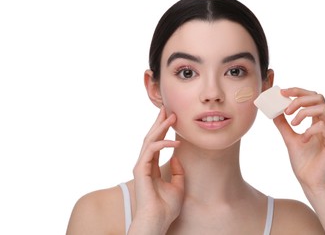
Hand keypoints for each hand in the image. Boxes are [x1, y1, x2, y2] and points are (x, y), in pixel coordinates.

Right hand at [131, 106, 183, 233]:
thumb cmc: (166, 207)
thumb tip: (177, 157)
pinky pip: (152, 150)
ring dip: (161, 127)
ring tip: (171, 116)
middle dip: (159, 122)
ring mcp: (141, 165)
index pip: (156, 143)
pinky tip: (175, 142)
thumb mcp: (178, 186)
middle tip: (167, 108)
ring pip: (150, 140)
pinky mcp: (140, 169)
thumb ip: (177, 172)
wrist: (157, 220)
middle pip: (151, 137)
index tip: (170, 117)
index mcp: (151, 166)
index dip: (162, 129)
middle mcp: (144, 163)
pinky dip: (163, 143)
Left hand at [273, 87, 324, 191]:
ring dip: (303, 112)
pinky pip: (324, 126)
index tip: (282, 92)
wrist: (309, 182)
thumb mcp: (289, 138)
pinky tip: (303, 139)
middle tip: (287, 109)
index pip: (312, 98)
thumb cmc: (303, 162)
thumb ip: (284, 125)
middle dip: (300, 98)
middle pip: (319, 97)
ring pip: (322, 108)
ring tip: (293, 124)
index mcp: (318, 121)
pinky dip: (310, 129)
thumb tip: (274, 111)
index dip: (298, 91)